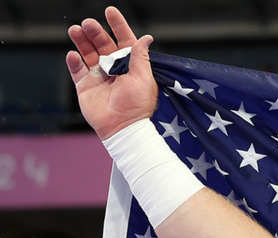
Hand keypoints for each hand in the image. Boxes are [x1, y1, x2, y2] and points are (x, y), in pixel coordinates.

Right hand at [66, 6, 157, 140]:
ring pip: (87, 53)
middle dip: (95, 32)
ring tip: (75, 31)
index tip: (110, 11)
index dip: (118, 26)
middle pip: (102, 44)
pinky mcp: (85, 86)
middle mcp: (114, 68)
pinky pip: (76, 70)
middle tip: (88, 23)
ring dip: (81, 41)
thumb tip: (146, 38)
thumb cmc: (136, 105)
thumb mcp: (142, 78)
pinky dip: (74, 62)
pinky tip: (73, 55)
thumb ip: (141, 57)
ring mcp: (98, 76)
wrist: (122, 127)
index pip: (124, 40)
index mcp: (130, 65)